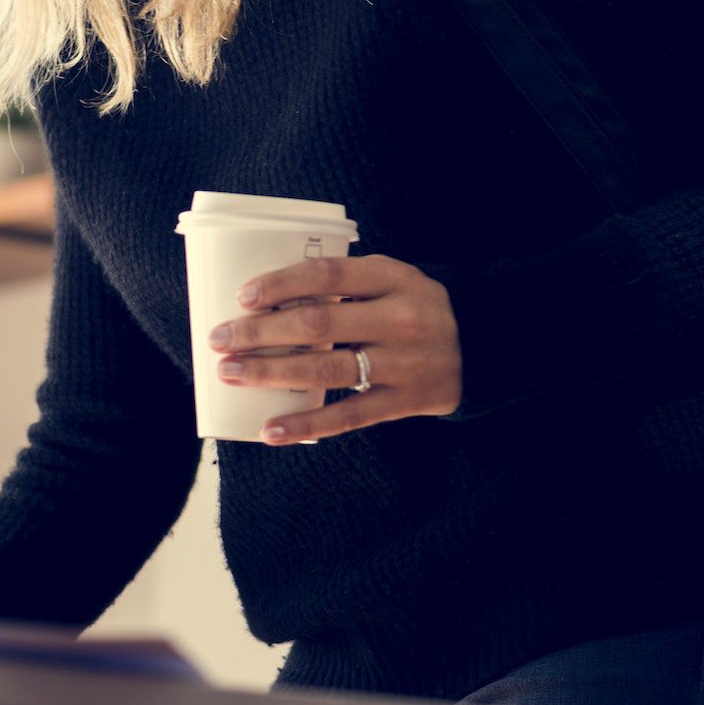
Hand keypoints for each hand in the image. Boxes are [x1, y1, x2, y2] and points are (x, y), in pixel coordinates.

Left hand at [207, 253, 461, 443]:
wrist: (484, 344)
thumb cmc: (417, 305)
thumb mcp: (393, 277)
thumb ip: (346, 282)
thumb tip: (269, 298)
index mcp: (393, 277)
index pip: (327, 274)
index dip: (281, 284)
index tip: (243, 297)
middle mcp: (399, 319)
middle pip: (317, 323)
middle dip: (260, 333)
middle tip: (220, 340)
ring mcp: (402, 364)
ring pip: (325, 370)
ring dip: (270, 373)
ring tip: (231, 373)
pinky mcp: (403, 402)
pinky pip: (347, 417)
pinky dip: (306, 426)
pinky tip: (269, 429)